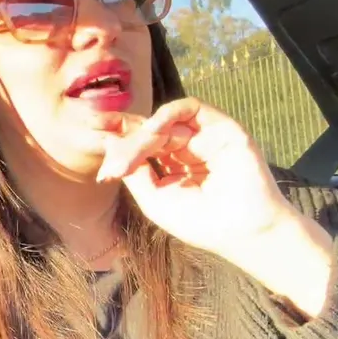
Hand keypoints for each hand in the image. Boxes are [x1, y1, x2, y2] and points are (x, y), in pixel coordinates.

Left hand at [96, 98, 332, 315]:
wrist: (244, 231)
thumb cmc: (200, 222)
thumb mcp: (153, 199)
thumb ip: (132, 170)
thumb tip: (110, 142)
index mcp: (172, 167)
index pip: (141, 145)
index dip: (119, 138)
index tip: (93, 132)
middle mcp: (188, 149)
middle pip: (148, 132)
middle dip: (127, 139)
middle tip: (115, 160)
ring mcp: (205, 137)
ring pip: (165, 122)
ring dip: (145, 133)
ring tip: (139, 151)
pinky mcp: (222, 128)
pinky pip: (191, 107)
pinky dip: (168, 114)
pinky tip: (154, 129)